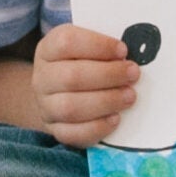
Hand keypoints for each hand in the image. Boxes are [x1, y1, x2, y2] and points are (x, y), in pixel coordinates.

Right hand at [31, 23, 138, 149]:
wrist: (57, 94)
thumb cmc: (80, 64)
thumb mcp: (85, 47)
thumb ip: (103, 47)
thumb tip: (127, 54)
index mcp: (48, 49)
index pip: (67, 42)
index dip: (98, 45)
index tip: (123, 50)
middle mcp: (42, 78)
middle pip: (71, 77)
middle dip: (108, 75)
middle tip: (133, 73)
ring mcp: (46, 106)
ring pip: (71, 108)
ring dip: (106, 102)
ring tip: (130, 96)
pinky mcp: (55, 130)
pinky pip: (73, 134)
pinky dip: (97, 127)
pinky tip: (116, 118)